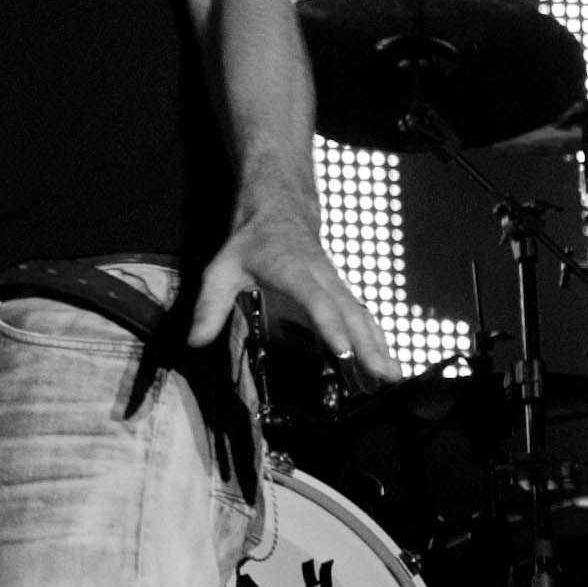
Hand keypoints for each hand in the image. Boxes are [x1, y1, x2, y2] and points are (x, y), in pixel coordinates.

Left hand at [192, 212, 396, 387]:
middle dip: (367, 344)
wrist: (278, 210)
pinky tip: (384, 362)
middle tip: (381, 374)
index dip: (330, 324)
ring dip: (379, 345)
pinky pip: (361, 316)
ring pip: (362, 315)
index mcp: (293, 269)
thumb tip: (195, 340)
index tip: (342, 350)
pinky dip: (375, 339)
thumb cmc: (251, 242)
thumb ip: (209, 305)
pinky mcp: (340, 291)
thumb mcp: (221, 269)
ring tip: (392, 376)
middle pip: (350, 312)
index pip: (316, 299)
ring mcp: (335, 283)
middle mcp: (322, 276)